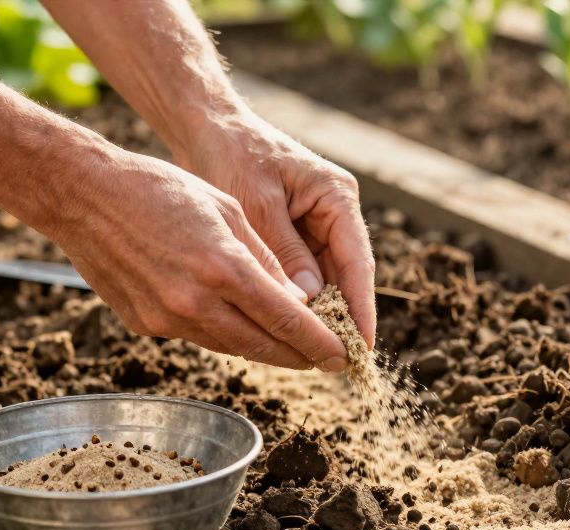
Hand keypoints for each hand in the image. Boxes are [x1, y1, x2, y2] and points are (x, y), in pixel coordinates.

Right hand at [55, 145, 348, 371]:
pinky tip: (242, 328)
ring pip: (232, 348)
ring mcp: (167, 319)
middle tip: (326, 362)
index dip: (320, 344)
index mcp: (224, 267)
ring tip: (292, 349)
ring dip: (265, 350)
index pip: (288, 321)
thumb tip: (298, 300)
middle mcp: (196, 302)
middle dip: (300, 357)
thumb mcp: (227, 209)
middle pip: (264, 346)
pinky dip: (227, 336)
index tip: (343, 357)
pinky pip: (199, 338)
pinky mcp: (145, 325)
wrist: (83, 196)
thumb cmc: (159, 189)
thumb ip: (266, 258)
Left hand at [172, 108, 376, 348]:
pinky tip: (286, 329)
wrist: (207, 127)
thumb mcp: (255, 202)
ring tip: (312, 355)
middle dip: (341, 319)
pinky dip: (294, 300)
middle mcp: (334, 212)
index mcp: (336, 196)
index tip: (362, 347)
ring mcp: (316, 224)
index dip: (361, 308)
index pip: (357, 261)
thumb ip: (284, 252)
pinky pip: (302, 275)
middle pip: (346, 276)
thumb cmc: (230, 154)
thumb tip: (309, 302)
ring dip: (317, 314)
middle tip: (337, 362)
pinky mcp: (295, 234)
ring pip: (325, 280)